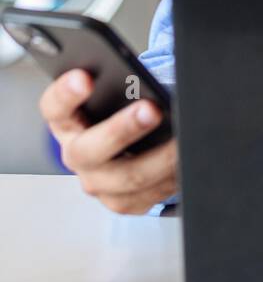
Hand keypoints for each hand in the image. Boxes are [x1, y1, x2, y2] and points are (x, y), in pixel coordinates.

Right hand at [38, 69, 177, 214]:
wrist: (123, 149)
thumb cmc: (117, 111)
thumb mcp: (109, 95)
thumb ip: (120, 86)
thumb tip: (146, 83)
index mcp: (66, 122)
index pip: (54, 107)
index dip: (66, 93)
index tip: (85, 78)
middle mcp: (77, 156)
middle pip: (90, 149)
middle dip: (123, 129)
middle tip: (151, 110)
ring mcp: (99, 184)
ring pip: (129, 178)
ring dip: (161, 158)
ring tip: (183, 138)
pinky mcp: (124, 203)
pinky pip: (152, 194)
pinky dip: (174, 175)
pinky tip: (189, 157)